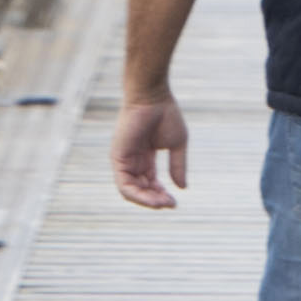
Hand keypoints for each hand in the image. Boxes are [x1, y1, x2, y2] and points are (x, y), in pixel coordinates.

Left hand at [113, 92, 191, 208]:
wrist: (152, 97)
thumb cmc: (165, 114)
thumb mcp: (177, 144)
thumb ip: (177, 166)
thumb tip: (182, 188)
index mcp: (144, 156)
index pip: (150, 182)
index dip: (161, 194)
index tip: (174, 201)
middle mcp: (132, 160)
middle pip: (140, 189)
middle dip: (155, 199)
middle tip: (170, 204)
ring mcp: (123, 160)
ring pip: (131, 191)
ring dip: (147, 201)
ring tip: (162, 203)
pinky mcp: (118, 158)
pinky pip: (124, 185)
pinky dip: (137, 195)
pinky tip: (152, 199)